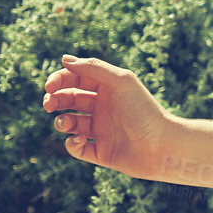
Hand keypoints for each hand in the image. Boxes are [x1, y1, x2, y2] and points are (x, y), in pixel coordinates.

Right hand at [41, 54, 178, 179]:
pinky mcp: (101, 153)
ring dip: (61, 121)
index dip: (59, 80)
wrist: (162, 145)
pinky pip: (76, 148)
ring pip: (69, 123)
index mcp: (107, 89)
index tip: (50, 86)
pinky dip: (72, 144)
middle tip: (49, 103)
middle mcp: (103, 108)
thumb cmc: (144, 110)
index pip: (76, 79)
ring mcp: (101, 131)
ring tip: (66, 123)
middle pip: (68, 100)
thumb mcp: (121, 81)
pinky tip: (80, 139)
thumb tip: (65, 59)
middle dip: (54, 100)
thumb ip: (93, 67)